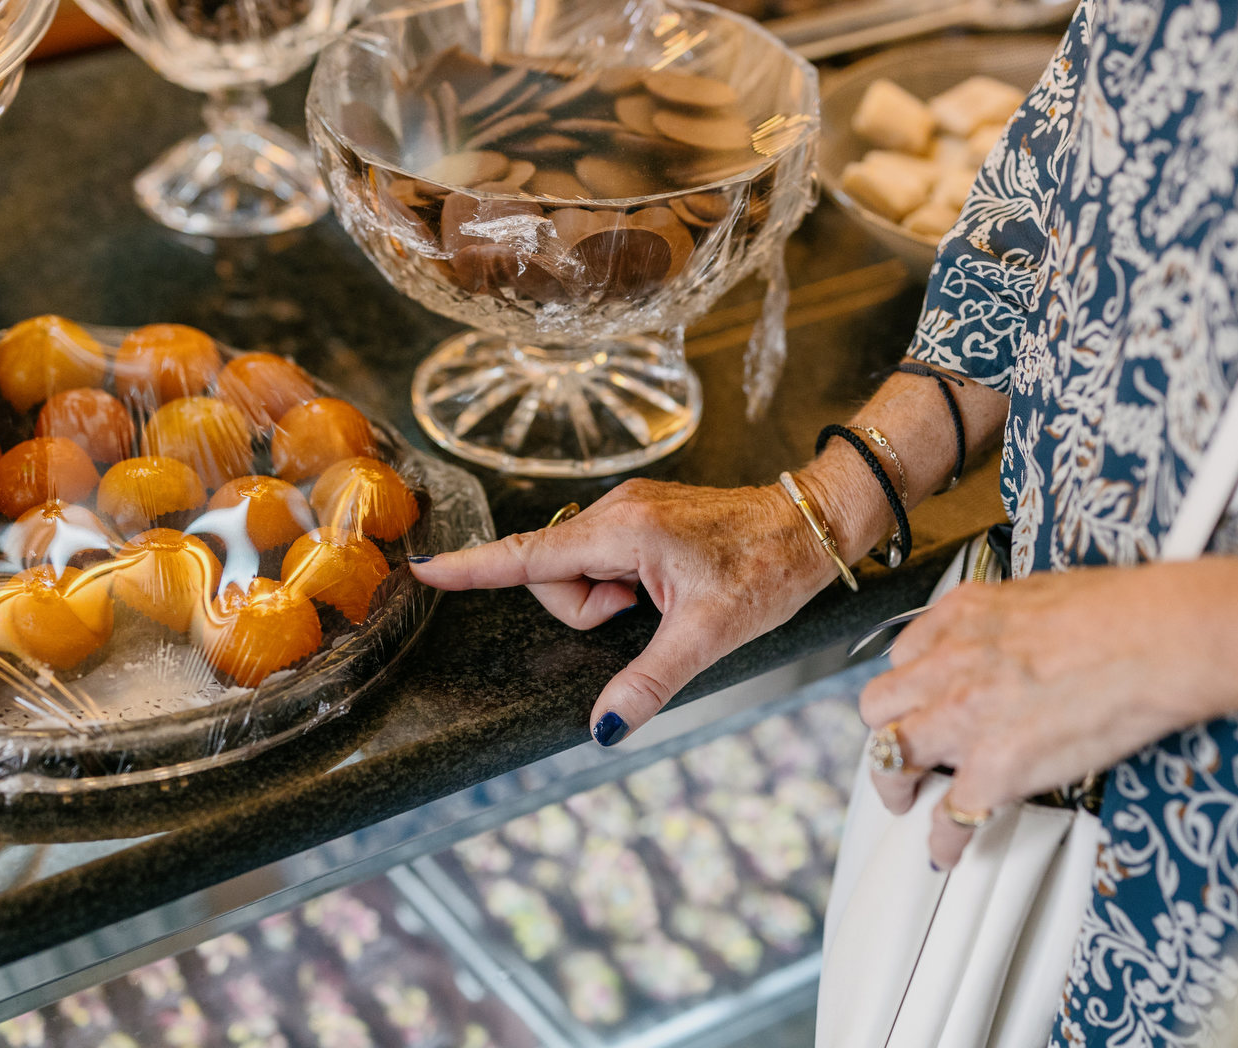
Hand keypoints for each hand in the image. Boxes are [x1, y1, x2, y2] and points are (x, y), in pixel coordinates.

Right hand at [410, 478, 838, 744]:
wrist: (813, 526)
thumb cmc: (767, 568)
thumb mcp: (708, 636)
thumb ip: (648, 681)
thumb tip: (603, 728)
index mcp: (623, 530)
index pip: (529, 556)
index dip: (473, 569)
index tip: (424, 570)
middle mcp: (616, 510)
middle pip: (554, 575)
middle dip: (590, 610)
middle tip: (647, 613)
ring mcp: (628, 511)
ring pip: (580, 572)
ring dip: (611, 599)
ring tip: (666, 600)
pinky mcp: (641, 517)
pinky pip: (604, 560)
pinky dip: (623, 585)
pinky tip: (665, 589)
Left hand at [859, 561, 1237, 869]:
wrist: (1156, 640)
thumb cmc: (1122, 611)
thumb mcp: (1038, 591)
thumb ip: (1003, 620)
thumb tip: (1007, 638)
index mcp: (962, 616)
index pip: (905, 656)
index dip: (912, 684)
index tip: (919, 698)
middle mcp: (950, 665)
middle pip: (880, 706)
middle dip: (886, 730)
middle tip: (899, 747)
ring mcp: (965, 720)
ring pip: (892, 757)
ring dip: (893, 783)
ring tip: (904, 798)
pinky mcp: (994, 770)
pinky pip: (949, 816)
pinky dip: (944, 840)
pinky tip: (946, 850)